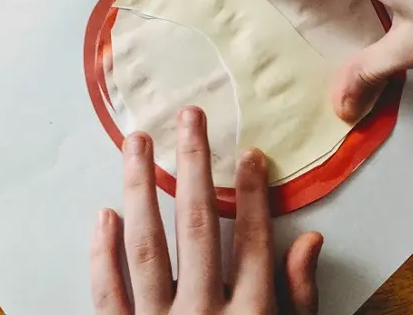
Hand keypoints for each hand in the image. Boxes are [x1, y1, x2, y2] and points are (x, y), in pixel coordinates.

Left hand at [91, 106, 323, 313]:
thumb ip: (300, 301)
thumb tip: (310, 238)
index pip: (253, 242)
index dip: (253, 195)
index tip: (250, 155)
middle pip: (197, 228)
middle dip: (194, 167)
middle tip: (189, 117)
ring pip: (146, 248)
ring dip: (140, 189)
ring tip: (137, 142)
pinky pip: (106, 296)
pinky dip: (102, 255)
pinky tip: (103, 214)